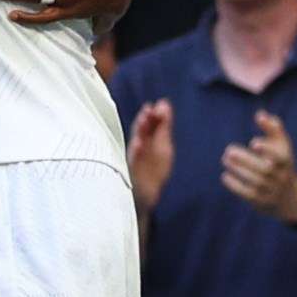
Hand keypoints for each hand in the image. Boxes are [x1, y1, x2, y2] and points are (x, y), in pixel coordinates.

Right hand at [128, 99, 174, 214]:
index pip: (151, 124)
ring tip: (144, 119)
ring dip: (139, 130)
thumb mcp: (162, 145)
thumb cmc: (152, 167)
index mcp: (149, 140)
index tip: (161, 103)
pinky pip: (133, 159)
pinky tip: (139, 144)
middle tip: (150, 109)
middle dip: (145, 119)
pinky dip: (136, 151)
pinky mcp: (133, 168)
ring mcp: (136, 157)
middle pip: (142, 130)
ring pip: (137, 141)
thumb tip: (164, 103)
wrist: (144, 193)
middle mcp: (141, 146)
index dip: (155, 114)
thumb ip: (163, 125)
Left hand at [222, 111, 296, 222]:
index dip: (268, 149)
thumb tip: (260, 114)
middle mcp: (281, 176)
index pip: (281, 156)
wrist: (291, 198)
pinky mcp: (261, 201)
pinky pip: (248, 194)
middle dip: (246, 160)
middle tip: (229, 150)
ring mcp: (272, 190)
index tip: (254, 142)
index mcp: (286, 162)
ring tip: (226, 159)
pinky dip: (235, 185)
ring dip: (238, 170)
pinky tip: (226, 175)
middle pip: (265, 169)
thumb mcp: (282, 147)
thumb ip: (273, 129)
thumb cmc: (282, 164)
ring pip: (255, 181)